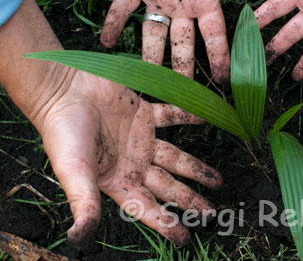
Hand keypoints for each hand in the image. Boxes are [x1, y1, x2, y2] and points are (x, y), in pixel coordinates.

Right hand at [37, 70, 220, 244]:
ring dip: (196, 167)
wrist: (61, 88)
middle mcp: (132, 163)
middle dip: (189, 199)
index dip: (166, 223)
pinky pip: (172, 116)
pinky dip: (188, 118)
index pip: (147, 208)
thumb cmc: (64, 132)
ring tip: (217, 180)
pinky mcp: (143, 113)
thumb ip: (83, 203)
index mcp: (117, 180)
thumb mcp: (73, 171)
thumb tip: (80, 239)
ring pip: (174, 157)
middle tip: (211, 212)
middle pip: (167, 185)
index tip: (185, 238)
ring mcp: (140, 138)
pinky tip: (206, 121)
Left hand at [101, 0, 292, 82]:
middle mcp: (182, 4)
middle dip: (182, 69)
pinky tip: (106, 44)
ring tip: (143, 80)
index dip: (220, 59)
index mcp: (206, 0)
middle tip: (180, 96)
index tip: (223, 82)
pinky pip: (122, 7)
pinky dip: (113, 23)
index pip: (214, 37)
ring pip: (153, 33)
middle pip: (183, 44)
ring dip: (148, 56)